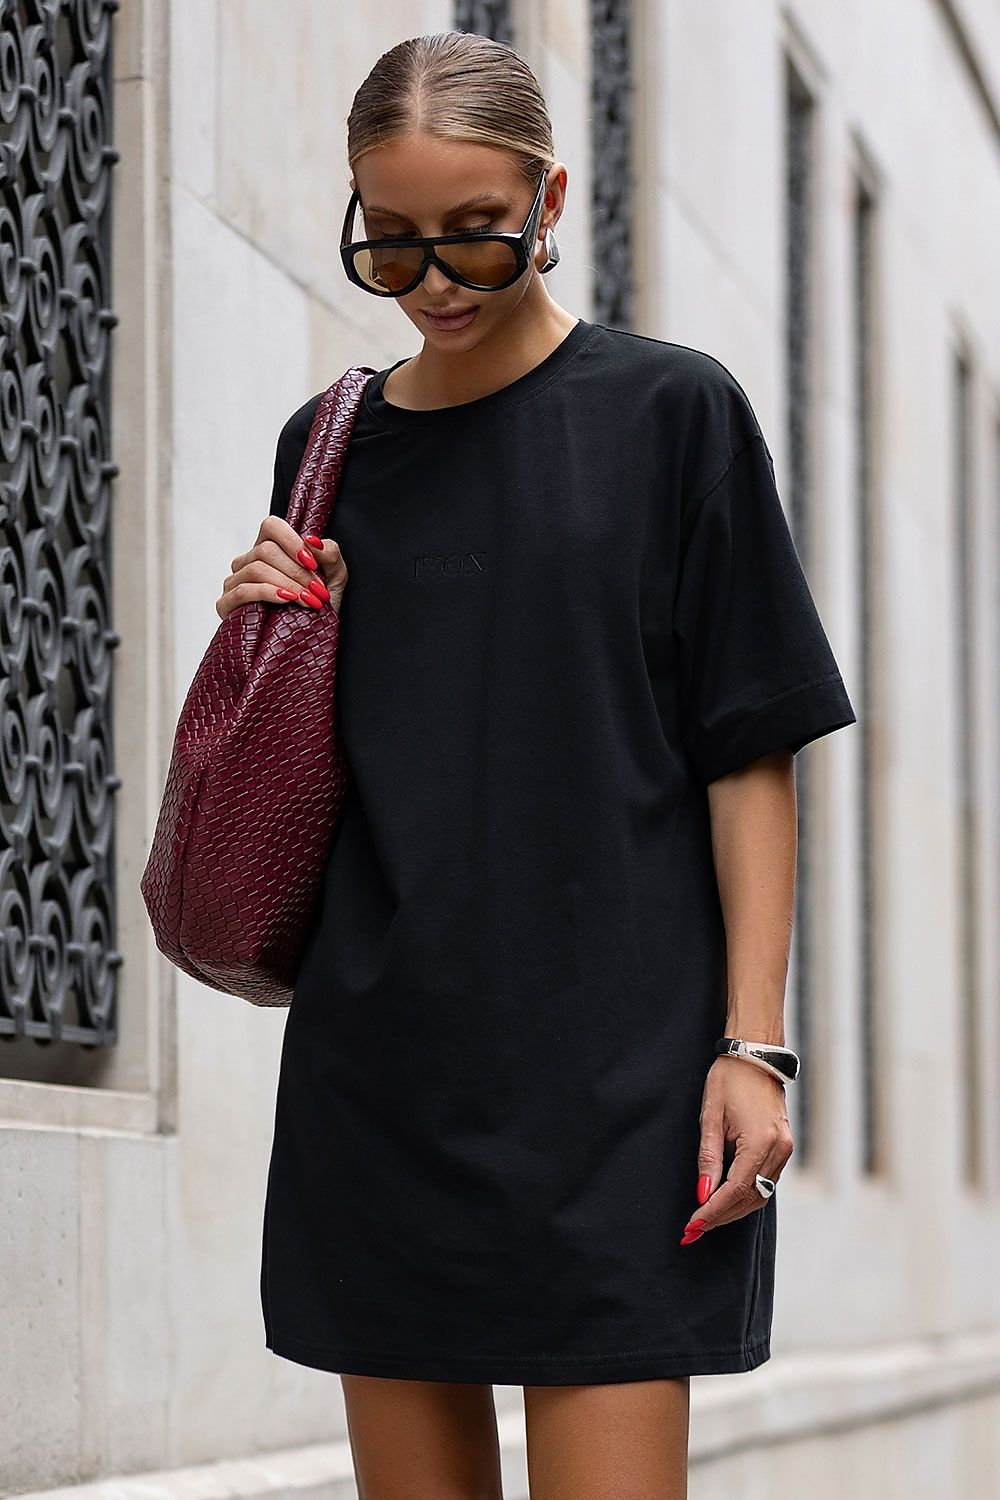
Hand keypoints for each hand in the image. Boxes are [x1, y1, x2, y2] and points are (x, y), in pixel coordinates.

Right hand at [216, 516, 347, 620]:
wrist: (309, 642)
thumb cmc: (318, 607)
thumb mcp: (334, 578)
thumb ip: (330, 554)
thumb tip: (312, 540)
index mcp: (269, 550)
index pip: (271, 526)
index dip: (291, 540)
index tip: (312, 562)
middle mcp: (248, 562)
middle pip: (266, 550)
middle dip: (297, 571)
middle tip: (318, 591)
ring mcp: (234, 582)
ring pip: (256, 569)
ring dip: (287, 584)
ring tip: (309, 601)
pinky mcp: (226, 604)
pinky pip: (243, 590)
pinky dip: (268, 592)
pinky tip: (286, 600)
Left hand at [679, 1055, 793, 1243]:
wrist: (755, 1056)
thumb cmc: (728, 1080)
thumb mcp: (711, 1117)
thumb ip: (708, 1159)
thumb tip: (703, 1194)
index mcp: (760, 1142)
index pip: (735, 1190)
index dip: (713, 1211)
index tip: (692, 1226)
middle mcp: (779, 1150)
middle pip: (750, 1198)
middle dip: (722, 1216)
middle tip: (694, 1230)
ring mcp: (785, 1149)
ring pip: (761, 1194)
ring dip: (734, 1210)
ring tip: (706, 1220)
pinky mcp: (784, 1146)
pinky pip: (766, 1181)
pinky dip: (746, 1195)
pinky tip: (725, 1200)